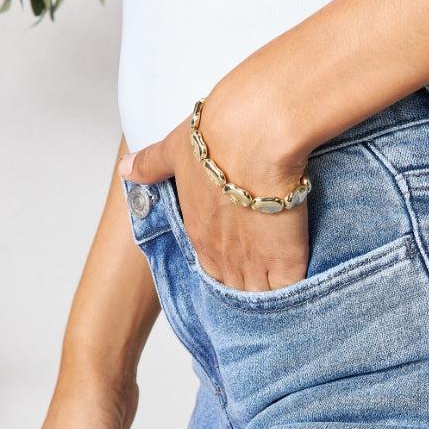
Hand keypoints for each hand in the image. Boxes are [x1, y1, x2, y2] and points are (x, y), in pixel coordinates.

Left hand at [118, 81, 310, 292]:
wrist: (254, 134)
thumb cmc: (217, 136)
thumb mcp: (174, 149)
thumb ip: (151, 164)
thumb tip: (126, 169)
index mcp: (198, 232)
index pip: (208, 266)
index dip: (224, 265)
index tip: (238, 258)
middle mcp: (223, 254)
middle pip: (234, 287)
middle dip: (247, 284)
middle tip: (265, 276)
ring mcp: (255, 261)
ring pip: (260, 295)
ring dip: (270, 292)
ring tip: (284, 286)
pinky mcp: (287, 260)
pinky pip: (289, 289)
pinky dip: (295, 290)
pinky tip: (302, 284)